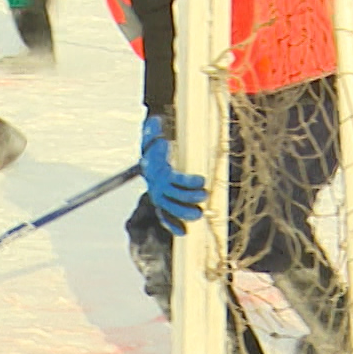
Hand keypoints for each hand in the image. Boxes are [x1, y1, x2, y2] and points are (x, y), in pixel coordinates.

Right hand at [140, 114, 207, 236]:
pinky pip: (164, 216)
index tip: (202, 180)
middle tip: (205, 196)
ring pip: (171, 207)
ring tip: (199, 214)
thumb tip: (156, 121)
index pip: (174, 178)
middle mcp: (157, 185)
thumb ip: (152, 130)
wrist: (148, 157)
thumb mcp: (152, 137)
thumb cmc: (154, 147)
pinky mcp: (162, 202)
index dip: (188, 181)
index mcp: (158, 171)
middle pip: (173, 195)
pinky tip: (183, 232)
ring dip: (184, 212)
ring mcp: (159, 195)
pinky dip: (172, 224)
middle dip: (189, 198)